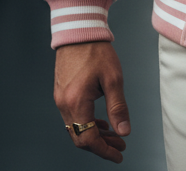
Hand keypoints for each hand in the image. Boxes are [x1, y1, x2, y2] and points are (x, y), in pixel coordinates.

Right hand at [54, 41, 130, 162]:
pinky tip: (100, 122)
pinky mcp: (61, 93)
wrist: (78, 31)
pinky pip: (73, 117)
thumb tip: (124, 131)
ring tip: (115, 134)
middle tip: (121, 145)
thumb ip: (118, 107)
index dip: (104, 150)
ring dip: (95, 134)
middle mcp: (64, 104)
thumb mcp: (113, 78)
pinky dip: (87, 123)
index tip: (119, 154)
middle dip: (101, 145)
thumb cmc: (97, 51)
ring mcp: (60, 99)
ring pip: (76, 128)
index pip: (88, 139)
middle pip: (80, 137)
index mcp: (76, 102)